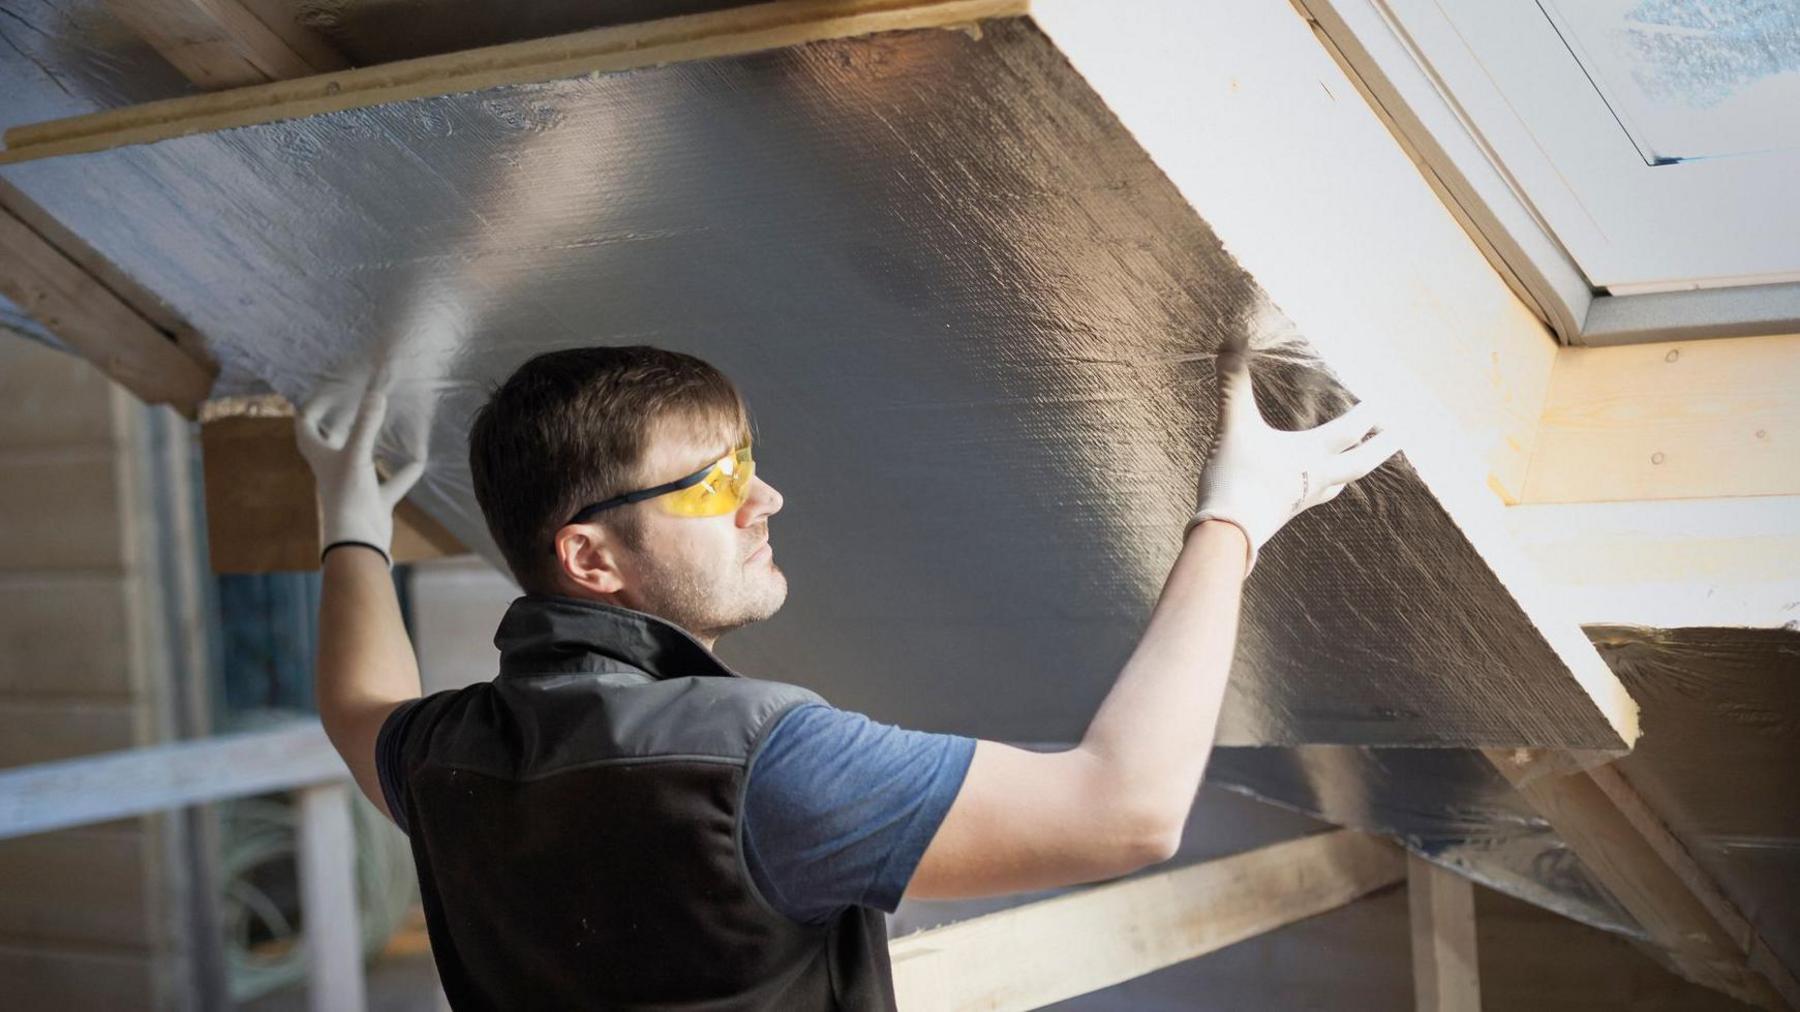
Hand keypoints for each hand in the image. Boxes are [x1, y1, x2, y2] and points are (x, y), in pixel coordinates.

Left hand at [295, 379, 425, 565]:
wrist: (358, 542)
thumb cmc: (348, 496)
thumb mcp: (357, 455)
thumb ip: (366, 425)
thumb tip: (377, 392)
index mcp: (321, 456)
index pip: (306, 425)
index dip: (313, 406)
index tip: (329, 389)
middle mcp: (335, 467)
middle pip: (332, 438)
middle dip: (341, 418)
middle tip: (357, 397)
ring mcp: (355, 484)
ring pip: (362, 457)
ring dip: (373, 441)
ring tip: (386, 420)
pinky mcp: (374, 498)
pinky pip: (391, 480)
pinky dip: (405, 470)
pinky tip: (420, 458)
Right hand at [1189, 352, 1397, 573]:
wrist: (1226, 535)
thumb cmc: (1234, 479)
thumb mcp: (1233, 426)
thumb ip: (1232, 384)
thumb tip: (1230, 338)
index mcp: (1310, 455)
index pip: (1350, 431)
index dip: (1369, 414)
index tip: (1385, 400)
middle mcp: (1314, 477)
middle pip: (1359, 463)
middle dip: (1381, 447)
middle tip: (1401, 436)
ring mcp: (1301, 500)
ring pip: (1337, 483)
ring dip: (1351, 471)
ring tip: (1355, 465)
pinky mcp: (1283, 513)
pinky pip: (1312, 497)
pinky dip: (1320, 488)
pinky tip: (1306, 489)